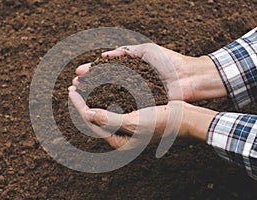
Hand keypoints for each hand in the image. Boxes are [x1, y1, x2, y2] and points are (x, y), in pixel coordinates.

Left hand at [68, 86, 185, 148]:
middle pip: (94, 118)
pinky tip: (101, 88)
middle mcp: (120, 136)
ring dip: (92, 98)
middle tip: (74, 87)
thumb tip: (86, 114)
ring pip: (102, 111)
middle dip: (83, 102)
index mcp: (119, 142)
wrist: (183, 118)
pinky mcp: (132, 118)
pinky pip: (113, 107)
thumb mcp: (133, 123)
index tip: (72, 91)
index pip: (92, 123)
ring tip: (84, 86)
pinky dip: (105, 97)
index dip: (79, 106)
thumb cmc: (160, 122)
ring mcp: (126, 127)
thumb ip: (109, 120)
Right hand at [73, 43, 225, 100]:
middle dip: (89, 83)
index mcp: (130, 69)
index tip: (78, 72)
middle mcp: (130, 83)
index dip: (92, 71)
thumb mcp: (146, 51)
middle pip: (104, 83)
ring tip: (79, 95)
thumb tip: (105, 55)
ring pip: (110, 96)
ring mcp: (134, 95)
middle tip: (74, 84)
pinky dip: (109, 106)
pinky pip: (122, 106)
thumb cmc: (169, 62)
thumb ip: (126, 51)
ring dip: (94, 95)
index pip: (106, 70)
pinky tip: (96, 107)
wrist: (189, 78)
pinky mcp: (141, 106)